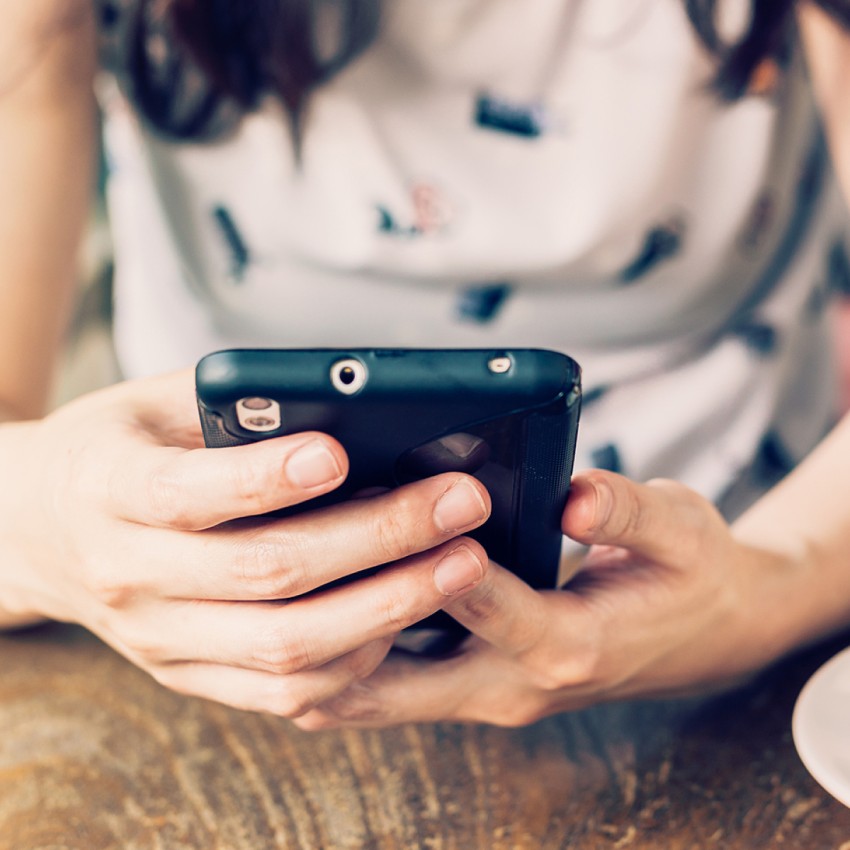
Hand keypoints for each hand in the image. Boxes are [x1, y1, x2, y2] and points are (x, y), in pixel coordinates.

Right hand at [0, 370, 491, 714]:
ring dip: (388, 608)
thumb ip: (233, 402)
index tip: (341, 452)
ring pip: (286, 646)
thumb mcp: (152, 404)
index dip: (266, 477)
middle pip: (266, 572)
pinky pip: (283, 690)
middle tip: (461, 503)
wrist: (37, 530)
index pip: (189, 493)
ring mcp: (161, 640)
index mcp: (109, 491)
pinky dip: (356, 659)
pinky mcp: (189, 675)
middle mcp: (132, 577)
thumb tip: (344, 404)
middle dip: (379, 538)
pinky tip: (410, 617)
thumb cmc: (112, 450)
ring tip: (462, 564)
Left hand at [292, 469, 806, 727]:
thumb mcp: (683, 529)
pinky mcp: (476, 685)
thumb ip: (630, 511)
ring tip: (264, 607)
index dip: (431, 562)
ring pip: (385, 695)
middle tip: (274, 575)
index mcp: (569, 642)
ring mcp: (491, 692)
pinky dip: (349, 665)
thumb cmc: (693, 577)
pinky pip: (395, 689)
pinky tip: (307, 622)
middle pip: (401, 676)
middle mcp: (516, 682)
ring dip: (326, 658)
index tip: (378, 514)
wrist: (710, 634)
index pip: (481, 605)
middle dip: (337, 627)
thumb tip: (577, 495)